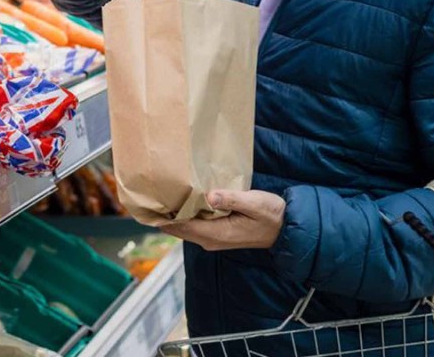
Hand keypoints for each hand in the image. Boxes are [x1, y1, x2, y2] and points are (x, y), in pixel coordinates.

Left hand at [159, 190, 285, 250]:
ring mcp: (212, 238)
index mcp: (216, 234)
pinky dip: (183, 215)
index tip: (148, 202)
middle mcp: (210, 240)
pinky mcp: (216, 234)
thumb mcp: (255, 202)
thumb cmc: (271, 214)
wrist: (285, 229)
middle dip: (163, 214)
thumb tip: (209, 195)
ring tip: (159, 194)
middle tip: (148, 193)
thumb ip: (232, 199)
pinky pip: (193, 226)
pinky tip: (179, 200)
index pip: (181, 226)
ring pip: (184, 228)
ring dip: (172, 214)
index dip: (163, 216)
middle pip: (177, 229)